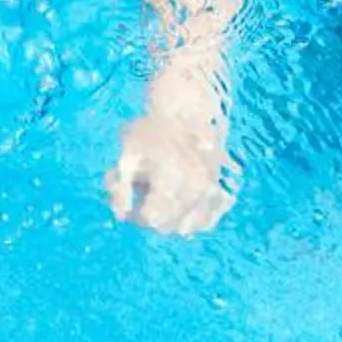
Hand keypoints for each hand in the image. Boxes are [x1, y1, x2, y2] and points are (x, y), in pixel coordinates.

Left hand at [106, 112, 234, 234]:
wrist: (183, 113)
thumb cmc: (149, 133)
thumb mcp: (125, 156)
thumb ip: (119, 188)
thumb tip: (120, 216)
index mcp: (171, 180)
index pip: (150, 220)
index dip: (135, 215)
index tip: (130, 200)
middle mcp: (196, 190)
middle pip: (167, 227)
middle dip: (150, 218)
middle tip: (143, 194)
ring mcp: (212, 193)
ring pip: (189, 228)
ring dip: (171, 221)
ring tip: (162, 196)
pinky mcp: (221, 192)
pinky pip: (208, 220)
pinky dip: (194, 219)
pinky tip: (181, 203)